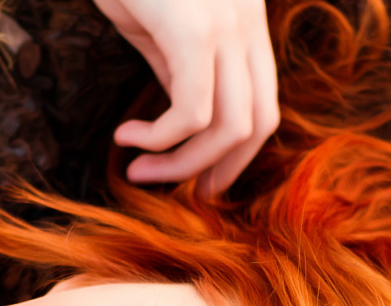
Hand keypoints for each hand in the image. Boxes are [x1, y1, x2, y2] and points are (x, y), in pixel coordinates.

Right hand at [91, 0, 278, 195]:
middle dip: (220, 172)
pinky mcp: (194, 31)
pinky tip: (126, 136)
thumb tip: (184, 126)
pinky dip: (160, 139)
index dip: (237, 158)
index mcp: (247, 27)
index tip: (200, 184)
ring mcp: (226, 27)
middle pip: (259, 126)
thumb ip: (179, 73)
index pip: (264, 110)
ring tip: (139, 170)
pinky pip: (192, 114)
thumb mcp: (159, 29)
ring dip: (182, 165)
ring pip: (229, 129)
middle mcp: (247, 26)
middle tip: (178, 194)